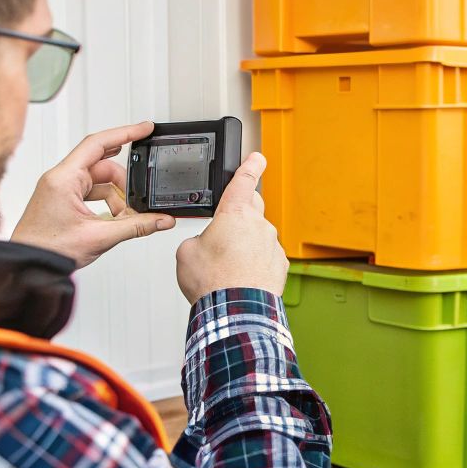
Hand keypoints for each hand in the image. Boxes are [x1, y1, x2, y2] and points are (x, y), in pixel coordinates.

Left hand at [11, 121, 175, 268]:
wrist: (26, 265)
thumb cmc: (46, 250)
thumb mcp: (99, 237)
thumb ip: (136, 226)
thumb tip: (160, 220)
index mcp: (63, 179)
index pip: (97, 144)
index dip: (125, 133)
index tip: (144, 128)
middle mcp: (60, 179)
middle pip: (103, 167)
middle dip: (125, 184)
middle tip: (138, 203)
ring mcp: (61, 189)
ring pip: (100, 182)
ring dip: (117, 198)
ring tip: (125, 219)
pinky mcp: (63, 200)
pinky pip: (92, 192)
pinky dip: (108, 204)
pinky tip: (115, 220)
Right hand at [175, 152, 286, 302]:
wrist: (237, 311)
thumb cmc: (213, 282)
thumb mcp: (186, 253)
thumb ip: (198, 239)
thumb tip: (206, 245)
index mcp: (235, 214)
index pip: (244, 181)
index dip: (251, 165)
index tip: (257, 156)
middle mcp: (259, 226)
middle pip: (252, 208)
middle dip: (240, 213)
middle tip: (226, 230)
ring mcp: (272, 245)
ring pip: (258, 236)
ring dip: (245, 245)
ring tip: (227, 266)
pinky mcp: (280, 265)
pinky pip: (266, 256)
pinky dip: (255, 263)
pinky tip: (240, 277)